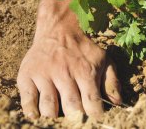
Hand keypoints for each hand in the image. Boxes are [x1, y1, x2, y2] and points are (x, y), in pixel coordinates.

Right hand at [17, 0, 121, 118]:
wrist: (59, 27)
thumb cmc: (83, 49)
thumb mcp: (103, 60)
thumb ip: (111, 82)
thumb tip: (117, 103)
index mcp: (85, 72)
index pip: (92, 104)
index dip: (94, 115)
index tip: (93, 115)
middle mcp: (64, 73)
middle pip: (72, 109)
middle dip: (76, 117)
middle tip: (77, 116)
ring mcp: (44, 75)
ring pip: (49, 108)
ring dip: (55, 116)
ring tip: (58, 115)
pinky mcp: (27, 75)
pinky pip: (27, 100)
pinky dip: (31, 112)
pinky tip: (37, 115)